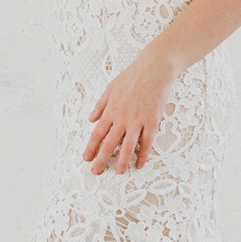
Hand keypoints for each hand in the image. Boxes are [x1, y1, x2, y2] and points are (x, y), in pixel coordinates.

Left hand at [83, 47, 178, 175]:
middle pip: (109, 144)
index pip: (97, 134)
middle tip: (96, 172)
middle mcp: (122, 119)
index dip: (91, 148)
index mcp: (110, 110)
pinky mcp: (152, 122)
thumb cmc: (132, 76)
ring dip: (122, 161)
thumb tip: (91, 119)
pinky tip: (139, 164)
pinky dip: (143, 155)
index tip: (87, 158)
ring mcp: (137, 122)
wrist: (153, 69)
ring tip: (119, 172)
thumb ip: (100, 105)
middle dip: (101, 159)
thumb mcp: (110, 88)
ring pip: (127, 147)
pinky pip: (146, 143)